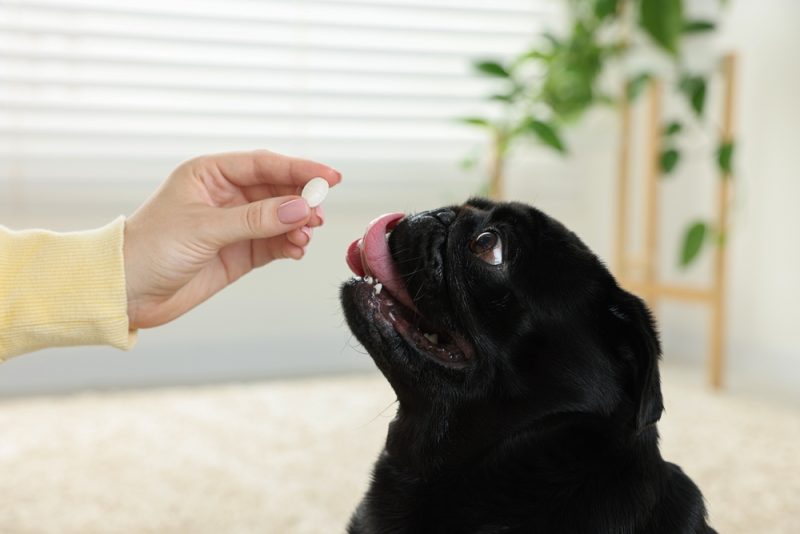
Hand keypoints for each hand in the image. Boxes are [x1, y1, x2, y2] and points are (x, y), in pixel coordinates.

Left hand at [123, 150, 340, 328]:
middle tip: (319, 212)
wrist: (126, 293)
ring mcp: (235, 224)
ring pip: (280, 217)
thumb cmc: (150, 249)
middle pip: (277, 189)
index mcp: (210, 174)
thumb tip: (300, 209)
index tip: (329, 178)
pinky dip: (289, 245)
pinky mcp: (240, 252)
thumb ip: (255, 219)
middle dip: (301, 200)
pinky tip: (296, 250)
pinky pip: (274, 243)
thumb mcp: (204, 228)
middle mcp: (225, 195)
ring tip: (305, 236)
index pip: (263, 164)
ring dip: (297, 225)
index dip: (299, 169)